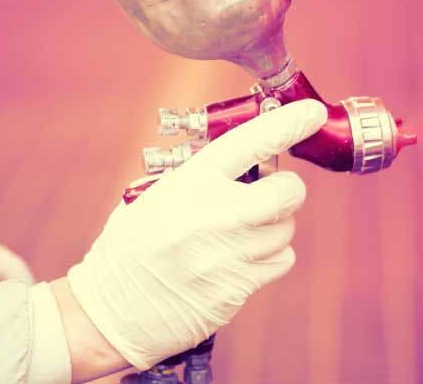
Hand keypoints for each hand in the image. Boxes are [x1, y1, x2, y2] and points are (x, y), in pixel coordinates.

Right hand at [65, 99, 327, 370]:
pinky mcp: (238, 289)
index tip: (311, 112)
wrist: (111, 310)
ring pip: (286, 228)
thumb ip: (199, 178)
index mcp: (189, 184)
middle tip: (270, 190)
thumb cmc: (130, 248)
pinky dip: (270, 256)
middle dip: (287, 187)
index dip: (286, 124)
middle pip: (287, 191)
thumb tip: (249, 160)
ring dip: (274, 225)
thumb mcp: (153, 198)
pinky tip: (241, 257)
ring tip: (239, 231)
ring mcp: (229, 255)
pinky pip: (280, 261)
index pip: (249, 143)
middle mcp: (214, 216)